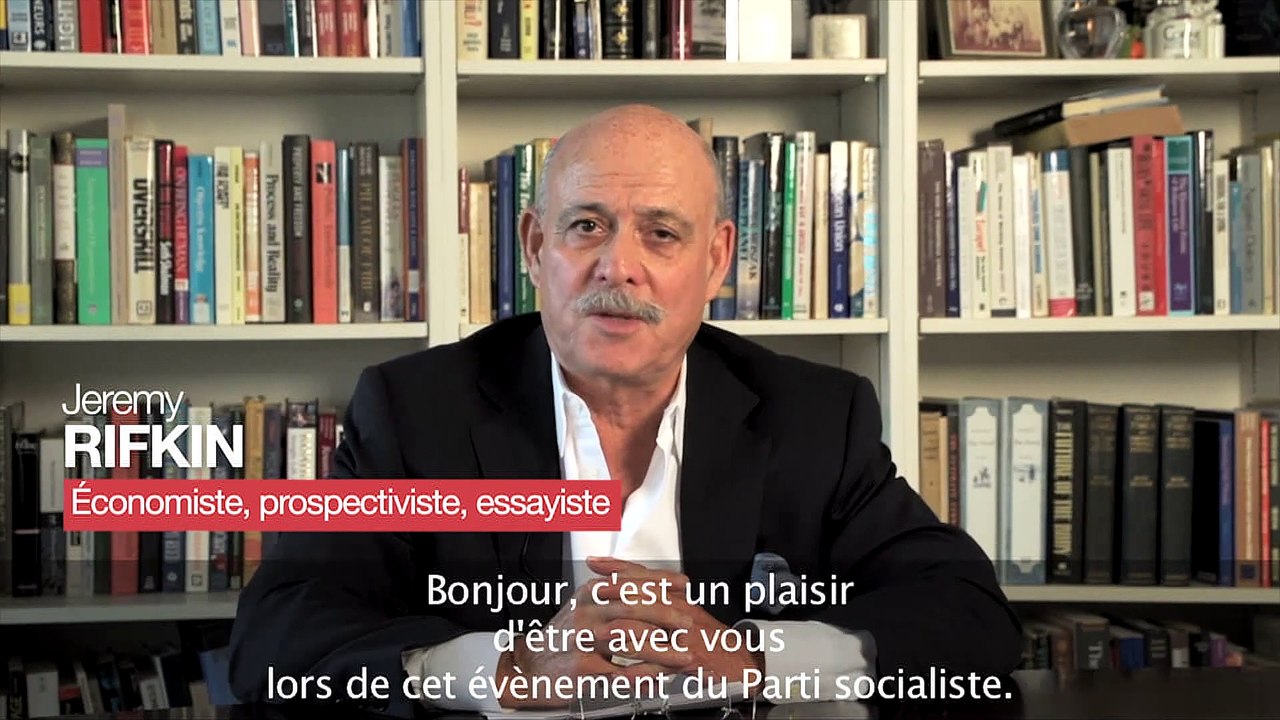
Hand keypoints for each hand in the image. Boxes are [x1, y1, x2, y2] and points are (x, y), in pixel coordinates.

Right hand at [494, 570, 691, 708]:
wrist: (529, 665)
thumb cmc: (564, 637)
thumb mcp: (586, 606)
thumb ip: (616, 594)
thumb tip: (654, 586)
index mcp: (591, 593)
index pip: (631, 579)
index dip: (661, 581)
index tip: (684, 585)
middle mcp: (586, 612)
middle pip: (631, 605)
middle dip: (665, 613)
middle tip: (687, 622)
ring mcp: (583, 640)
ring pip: (627, 638)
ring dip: (661, 649)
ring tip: (681, 656)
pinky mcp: (581, 667)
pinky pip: (617, 672)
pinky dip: (641, 676)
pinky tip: (657, 679)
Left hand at [584, 557, 763, 681]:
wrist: (736, 660)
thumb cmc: (703, 636)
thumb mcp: (679, 610)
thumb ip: (653, 597)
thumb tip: (624, 584)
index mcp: (674, 597)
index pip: (643, 575)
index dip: (618, 567)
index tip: (594, 563)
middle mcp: (679, 611)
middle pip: (644, 595)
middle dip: (615, 594)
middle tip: (593, 594)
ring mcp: (684, 635)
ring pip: (651, 629)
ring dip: (623, 632)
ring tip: (600, 635)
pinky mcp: (690, 659)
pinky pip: (662, 664)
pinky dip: (641, 670)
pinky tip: (624, 674)